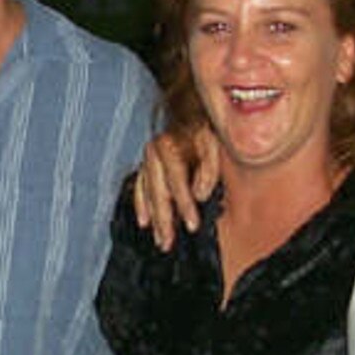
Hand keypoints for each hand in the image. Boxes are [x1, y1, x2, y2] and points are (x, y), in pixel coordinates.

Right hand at [133, 126, 219, 250]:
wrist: (196, 113)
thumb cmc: (209, 132)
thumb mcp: (214, 142)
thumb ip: (209, 166)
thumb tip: (199, 193)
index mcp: (172, 144)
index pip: (176, 180)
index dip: (184, 204)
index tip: (192, 225)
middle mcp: (155, 150)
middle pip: (158, 190)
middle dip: (164, 218)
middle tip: (169, 241)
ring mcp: (148, 157)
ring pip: (148, 193)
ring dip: (155, 218)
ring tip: (162, 241)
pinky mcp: (147, 163)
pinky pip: (139, 187)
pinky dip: (141, 205)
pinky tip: (144, 222)